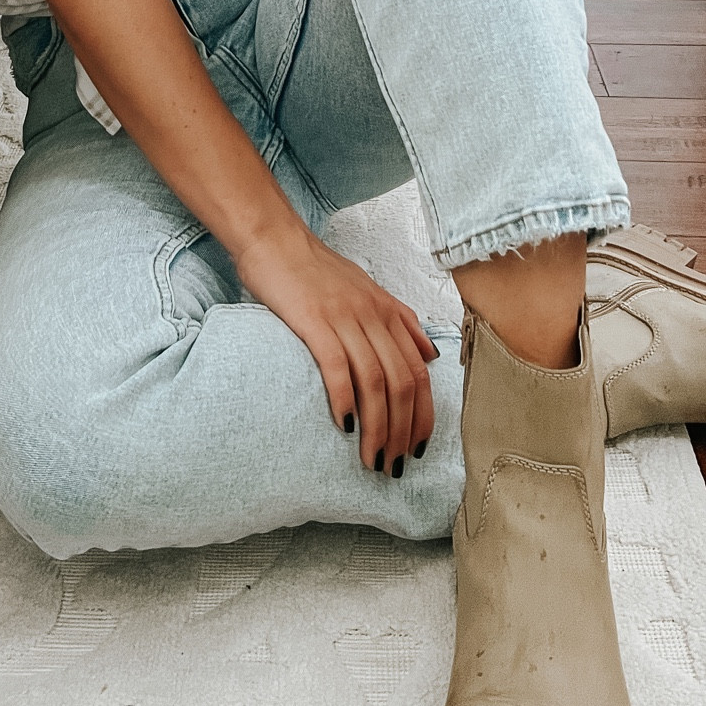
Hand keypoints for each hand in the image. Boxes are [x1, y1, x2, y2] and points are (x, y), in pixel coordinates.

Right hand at [234, 220, 438, 474]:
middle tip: (393, 465)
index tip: (419, 447)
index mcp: (388, 311)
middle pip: (402, 383)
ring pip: (376, 382)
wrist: (274, 239)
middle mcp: (373, 315)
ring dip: (378, 428)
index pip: (420, 372)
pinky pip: (338, 366)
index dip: (424, 415)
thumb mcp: (367, 289)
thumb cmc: (315, 269)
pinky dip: (345, 400)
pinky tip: (343, 426)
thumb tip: (431, 354)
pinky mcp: (314, 320)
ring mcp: (345, 317)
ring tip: (371, 459)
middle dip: (403, 432)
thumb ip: (400, 321)